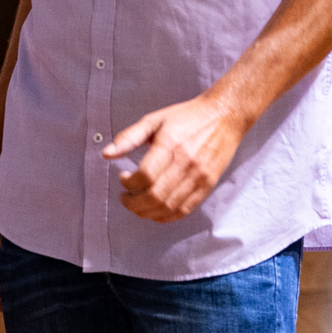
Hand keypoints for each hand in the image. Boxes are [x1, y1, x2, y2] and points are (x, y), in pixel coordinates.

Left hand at [103, 94, 249, 222]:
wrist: (224, 116)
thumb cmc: (187, 117)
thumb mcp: (154, 120)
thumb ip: (129, 137)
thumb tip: (106, 154)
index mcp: (170, 145)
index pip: (145, 176)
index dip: (128, 183)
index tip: (123, 177)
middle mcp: (186, 163)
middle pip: (155, 197)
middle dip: (134, 204)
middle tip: (125, 197)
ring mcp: (199, 177)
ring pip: (169, 208)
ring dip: (148, 212)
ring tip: (137, 205)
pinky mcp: (208, 185)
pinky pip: (185, 210)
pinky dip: (167, 216)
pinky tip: (156, 210)